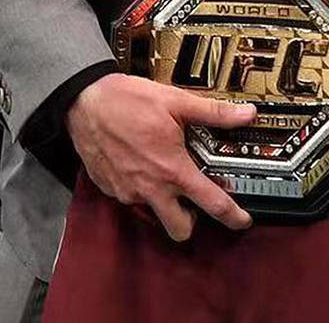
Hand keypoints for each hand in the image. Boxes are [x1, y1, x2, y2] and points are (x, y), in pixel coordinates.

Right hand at [66, 73, 254, 241]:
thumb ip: (214, 112)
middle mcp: (151, 187)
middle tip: (194, 202)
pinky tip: (140, 166)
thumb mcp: (175, 101)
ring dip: (163, 203)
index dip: (233, 217)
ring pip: (153, 214)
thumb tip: (245, 115)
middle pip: (180, 229)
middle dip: (191, 222)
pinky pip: (131, 199)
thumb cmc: (125, 100)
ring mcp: (128, 191)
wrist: (83, 101)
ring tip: (163, 175)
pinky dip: (140, 189)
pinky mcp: (110, 189)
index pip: (212, 204)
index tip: (242, 221)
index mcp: (172, 168)